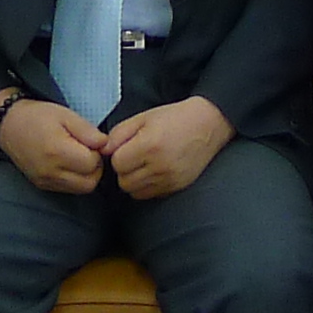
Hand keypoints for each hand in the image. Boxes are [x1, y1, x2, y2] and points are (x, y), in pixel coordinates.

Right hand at [0, 94, 110, 194]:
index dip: (97, 152)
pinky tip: (70, 163)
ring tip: (79, 156)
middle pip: (89, 182)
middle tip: (88, 150)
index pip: (92, 164)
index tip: (91, 141)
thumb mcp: (66, 115)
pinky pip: (68, 189)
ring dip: (86, 175)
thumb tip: (106, 145)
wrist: (9, 125)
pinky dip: (75, 179)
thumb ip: (88, 131)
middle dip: (95, 167)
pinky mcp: (42, 185)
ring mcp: (45, 181)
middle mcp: (51, 172)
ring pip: (81, 189)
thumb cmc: (39, 116)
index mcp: (57, 152)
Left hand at [105, 95, 234, 199]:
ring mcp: (169, 179)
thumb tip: (104, 151)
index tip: (127, 146)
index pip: (117, 163)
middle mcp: (160, 166)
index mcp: (149, 145)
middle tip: (135, 156)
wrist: (208, 124)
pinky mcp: (177, 187)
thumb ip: (119, 133)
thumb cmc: (174, 117)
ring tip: (144, 163)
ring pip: (134, 191)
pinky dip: (146, 186)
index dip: (119, 155)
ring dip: (134, 179)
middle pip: (124, 181)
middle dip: (125, 169)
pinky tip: (154, 171)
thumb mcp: (144, 117)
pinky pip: (149, 195)